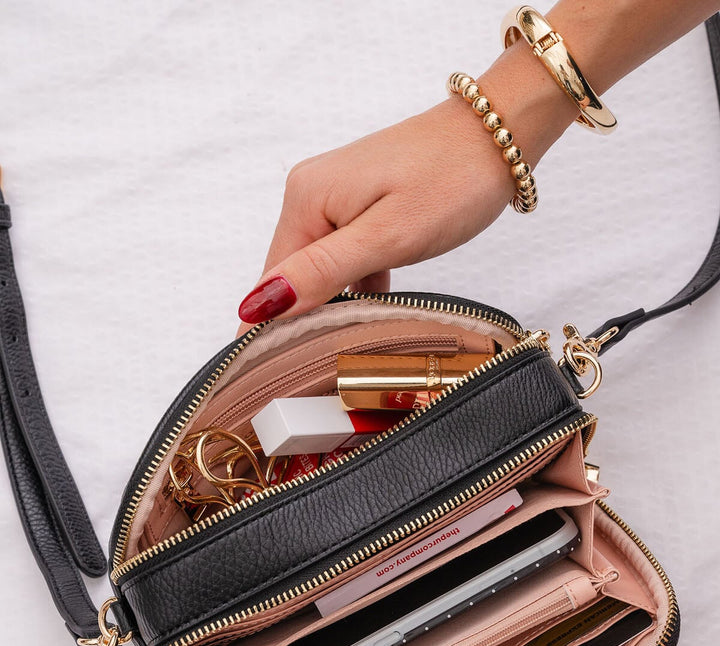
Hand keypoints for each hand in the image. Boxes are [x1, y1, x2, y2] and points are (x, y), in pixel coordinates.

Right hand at [236, 97, 512, 333]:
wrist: (498, 136)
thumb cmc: (452, 180)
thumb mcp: (388, 236)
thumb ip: (323, 271)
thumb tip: (260, 304)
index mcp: (305, 199)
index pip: (271, 281)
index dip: (281, 326)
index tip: (298, 367)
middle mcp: (310, 195)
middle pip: (292, 277)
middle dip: (309, 316)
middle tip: (336, 358)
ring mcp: (335, 199)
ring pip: (319, 272)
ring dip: (335, 304)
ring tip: (357, 338)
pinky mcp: (359, 206)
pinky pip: (343, 260)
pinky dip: (357, 286)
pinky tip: (375, 309)